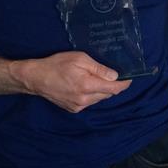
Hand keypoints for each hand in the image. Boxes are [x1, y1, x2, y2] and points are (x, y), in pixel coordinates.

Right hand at [11, 51, 130, 111]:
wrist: (36, 78)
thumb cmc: (57, 64)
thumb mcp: (80, 59)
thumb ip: (99, 68)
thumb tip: (114, 76)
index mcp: (88, 86)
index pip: (114, 89)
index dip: (124, 84)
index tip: (130, 78)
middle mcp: (85, 100)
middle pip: (108, 94)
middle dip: (113, 85)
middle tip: (113, 74)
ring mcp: (79, 106)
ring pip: (99, 99)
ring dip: (102, 90)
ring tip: (97, 78)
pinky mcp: (73, 109)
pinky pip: (90, 102)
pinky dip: (93, 94)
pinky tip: (86, 85)